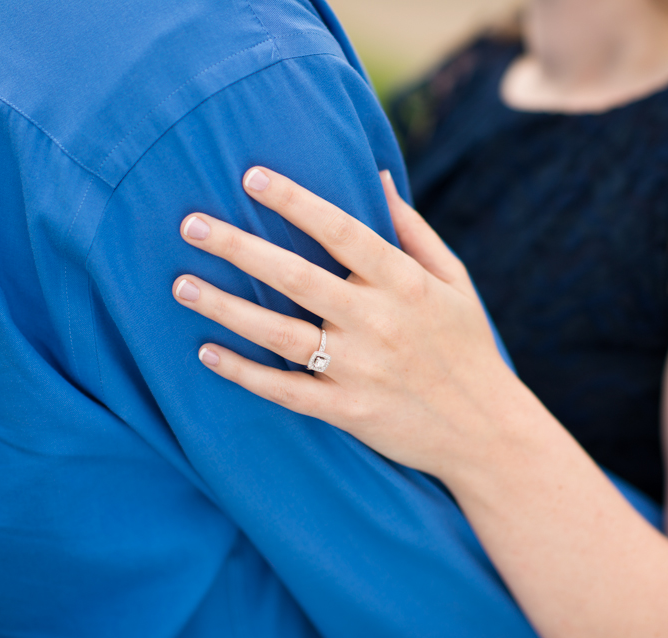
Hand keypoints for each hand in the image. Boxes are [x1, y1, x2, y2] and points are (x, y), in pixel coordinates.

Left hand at [172, 168, 523, 479]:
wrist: (486, 431)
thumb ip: (412, 230)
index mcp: (406, 284)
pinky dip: (244, 373)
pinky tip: (206, 352)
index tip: (251, 176)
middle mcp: (379, 323)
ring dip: (226, 308)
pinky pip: (285, 390)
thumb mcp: (454, 282)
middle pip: (298, 278)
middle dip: (240, 248)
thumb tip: (376, 176)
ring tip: (180, 284)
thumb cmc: (468, 346)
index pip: (344, 232)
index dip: (297, 202)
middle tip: (189, 223)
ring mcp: (361, 370)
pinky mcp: (348, 412)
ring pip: (280, 334)